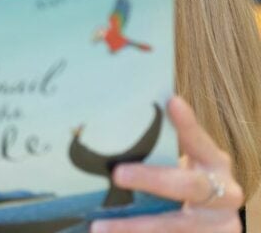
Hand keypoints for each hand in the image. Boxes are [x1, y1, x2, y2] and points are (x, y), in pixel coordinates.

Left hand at [90, 95, 243, 232]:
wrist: (214, 219)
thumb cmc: (190, 180)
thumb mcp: (187, 162)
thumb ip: (166, 146)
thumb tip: (121, 116)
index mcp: (215, 164)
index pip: (200, 141)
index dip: (188, 125)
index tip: (171, 102)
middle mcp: (224, 194)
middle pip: (189, 186)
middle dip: (152, 180)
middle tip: (117, 174)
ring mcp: (217, 226)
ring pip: (176, 226)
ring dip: (135, 227)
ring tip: (100, 226)